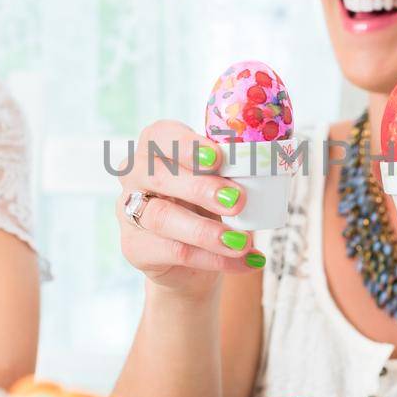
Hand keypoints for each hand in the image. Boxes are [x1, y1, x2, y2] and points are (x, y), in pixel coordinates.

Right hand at [116, 120, 262, 298]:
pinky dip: (212, 258)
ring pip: (162, 216)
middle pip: (158, 175)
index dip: (187, 145)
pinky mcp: (134, 247)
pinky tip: (242, 260)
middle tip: (237, 200)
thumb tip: (268, 166)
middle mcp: (135, 176)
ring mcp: (128, 212)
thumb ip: (232, 171)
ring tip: (241, 241)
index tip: (218, 157)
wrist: (191, 261)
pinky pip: (172, 251)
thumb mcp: (220, 182)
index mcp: (155, 147)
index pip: (160, 135)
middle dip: (200, 187)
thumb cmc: (206, 207)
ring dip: (206, 230)